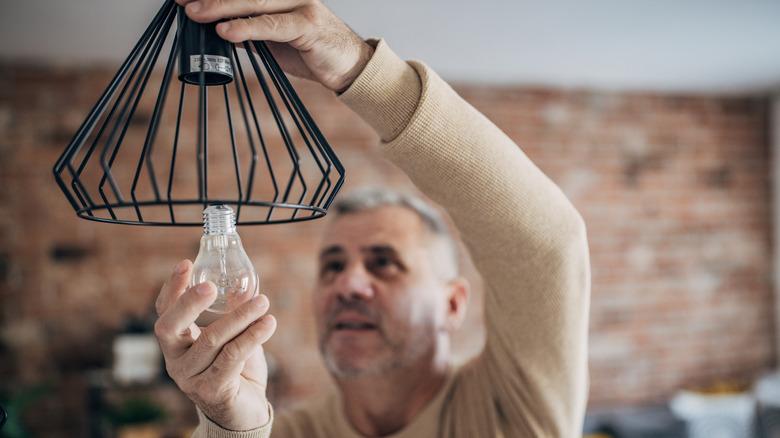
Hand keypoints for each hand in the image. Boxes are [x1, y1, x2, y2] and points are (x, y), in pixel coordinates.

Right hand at [154, 259, 276, 430]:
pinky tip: (269, 323)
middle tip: (212, 285)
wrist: (244, 411)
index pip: (164, 312)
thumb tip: (242, 284)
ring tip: (263, 302)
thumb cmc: (235, 369)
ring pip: (212, 339)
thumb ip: (231, 313)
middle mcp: (175, 360)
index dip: (172, 288)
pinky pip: (231, 357)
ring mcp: (189, 378)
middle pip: (170, 327)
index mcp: (176, 343)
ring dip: (241, 317)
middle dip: (190, 303)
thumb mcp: (231, 336)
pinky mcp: (211, 390)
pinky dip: (252, 336)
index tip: (186, 263)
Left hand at [175, 0, 374, 92]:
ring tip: (195, 13)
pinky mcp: (308, 25)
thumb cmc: (312, 53)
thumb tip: (219, 30)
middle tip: (181, 1)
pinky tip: (226, 32)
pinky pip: (272, 25)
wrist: (350, 68)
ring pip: (255, 2)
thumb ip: (251, 32)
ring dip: (222, 8)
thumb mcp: (275, 41)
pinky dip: (247, 28)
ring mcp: (301, 5)